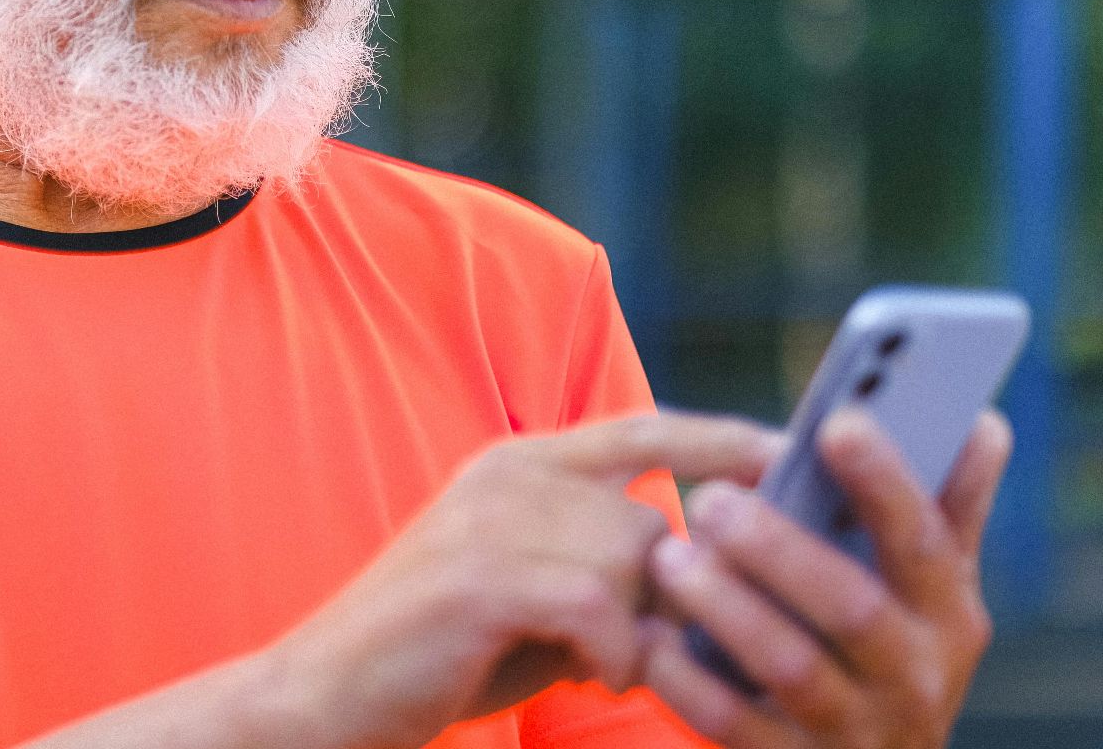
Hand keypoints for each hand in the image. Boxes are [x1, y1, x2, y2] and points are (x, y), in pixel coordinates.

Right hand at [266, 412, 781, 748]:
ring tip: (606, 664)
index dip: (722, 440)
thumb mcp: (532, 588)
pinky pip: (599, 607)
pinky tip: (594, 672)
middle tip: (657, 646)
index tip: (790, 456)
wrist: (328, 691)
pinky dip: (614, 651)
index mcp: (519, 462)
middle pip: (649, 517)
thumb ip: (603, 565)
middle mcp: (508, 474)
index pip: (643, 427)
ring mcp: (490, 520)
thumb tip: (705, 579)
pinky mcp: (482, 577)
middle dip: (674, 591)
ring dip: (639, 628)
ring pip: (631, 561)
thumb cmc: (444, 649)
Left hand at [641, 407, 1012, 746]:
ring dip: (726, 607)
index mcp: (946, 614)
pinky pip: (733, 724)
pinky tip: (650, 637)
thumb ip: (947, 507)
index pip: (924, 541)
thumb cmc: (891, 645)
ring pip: (791, 666)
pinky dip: (686, 680)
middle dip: (780, 548)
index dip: (885, 482)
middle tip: (710, 497)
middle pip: (851, 607)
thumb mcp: (930, 588)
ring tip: (668, 555)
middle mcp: (914, 676)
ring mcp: (855, 729)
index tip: (837, 422)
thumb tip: (981, 422)